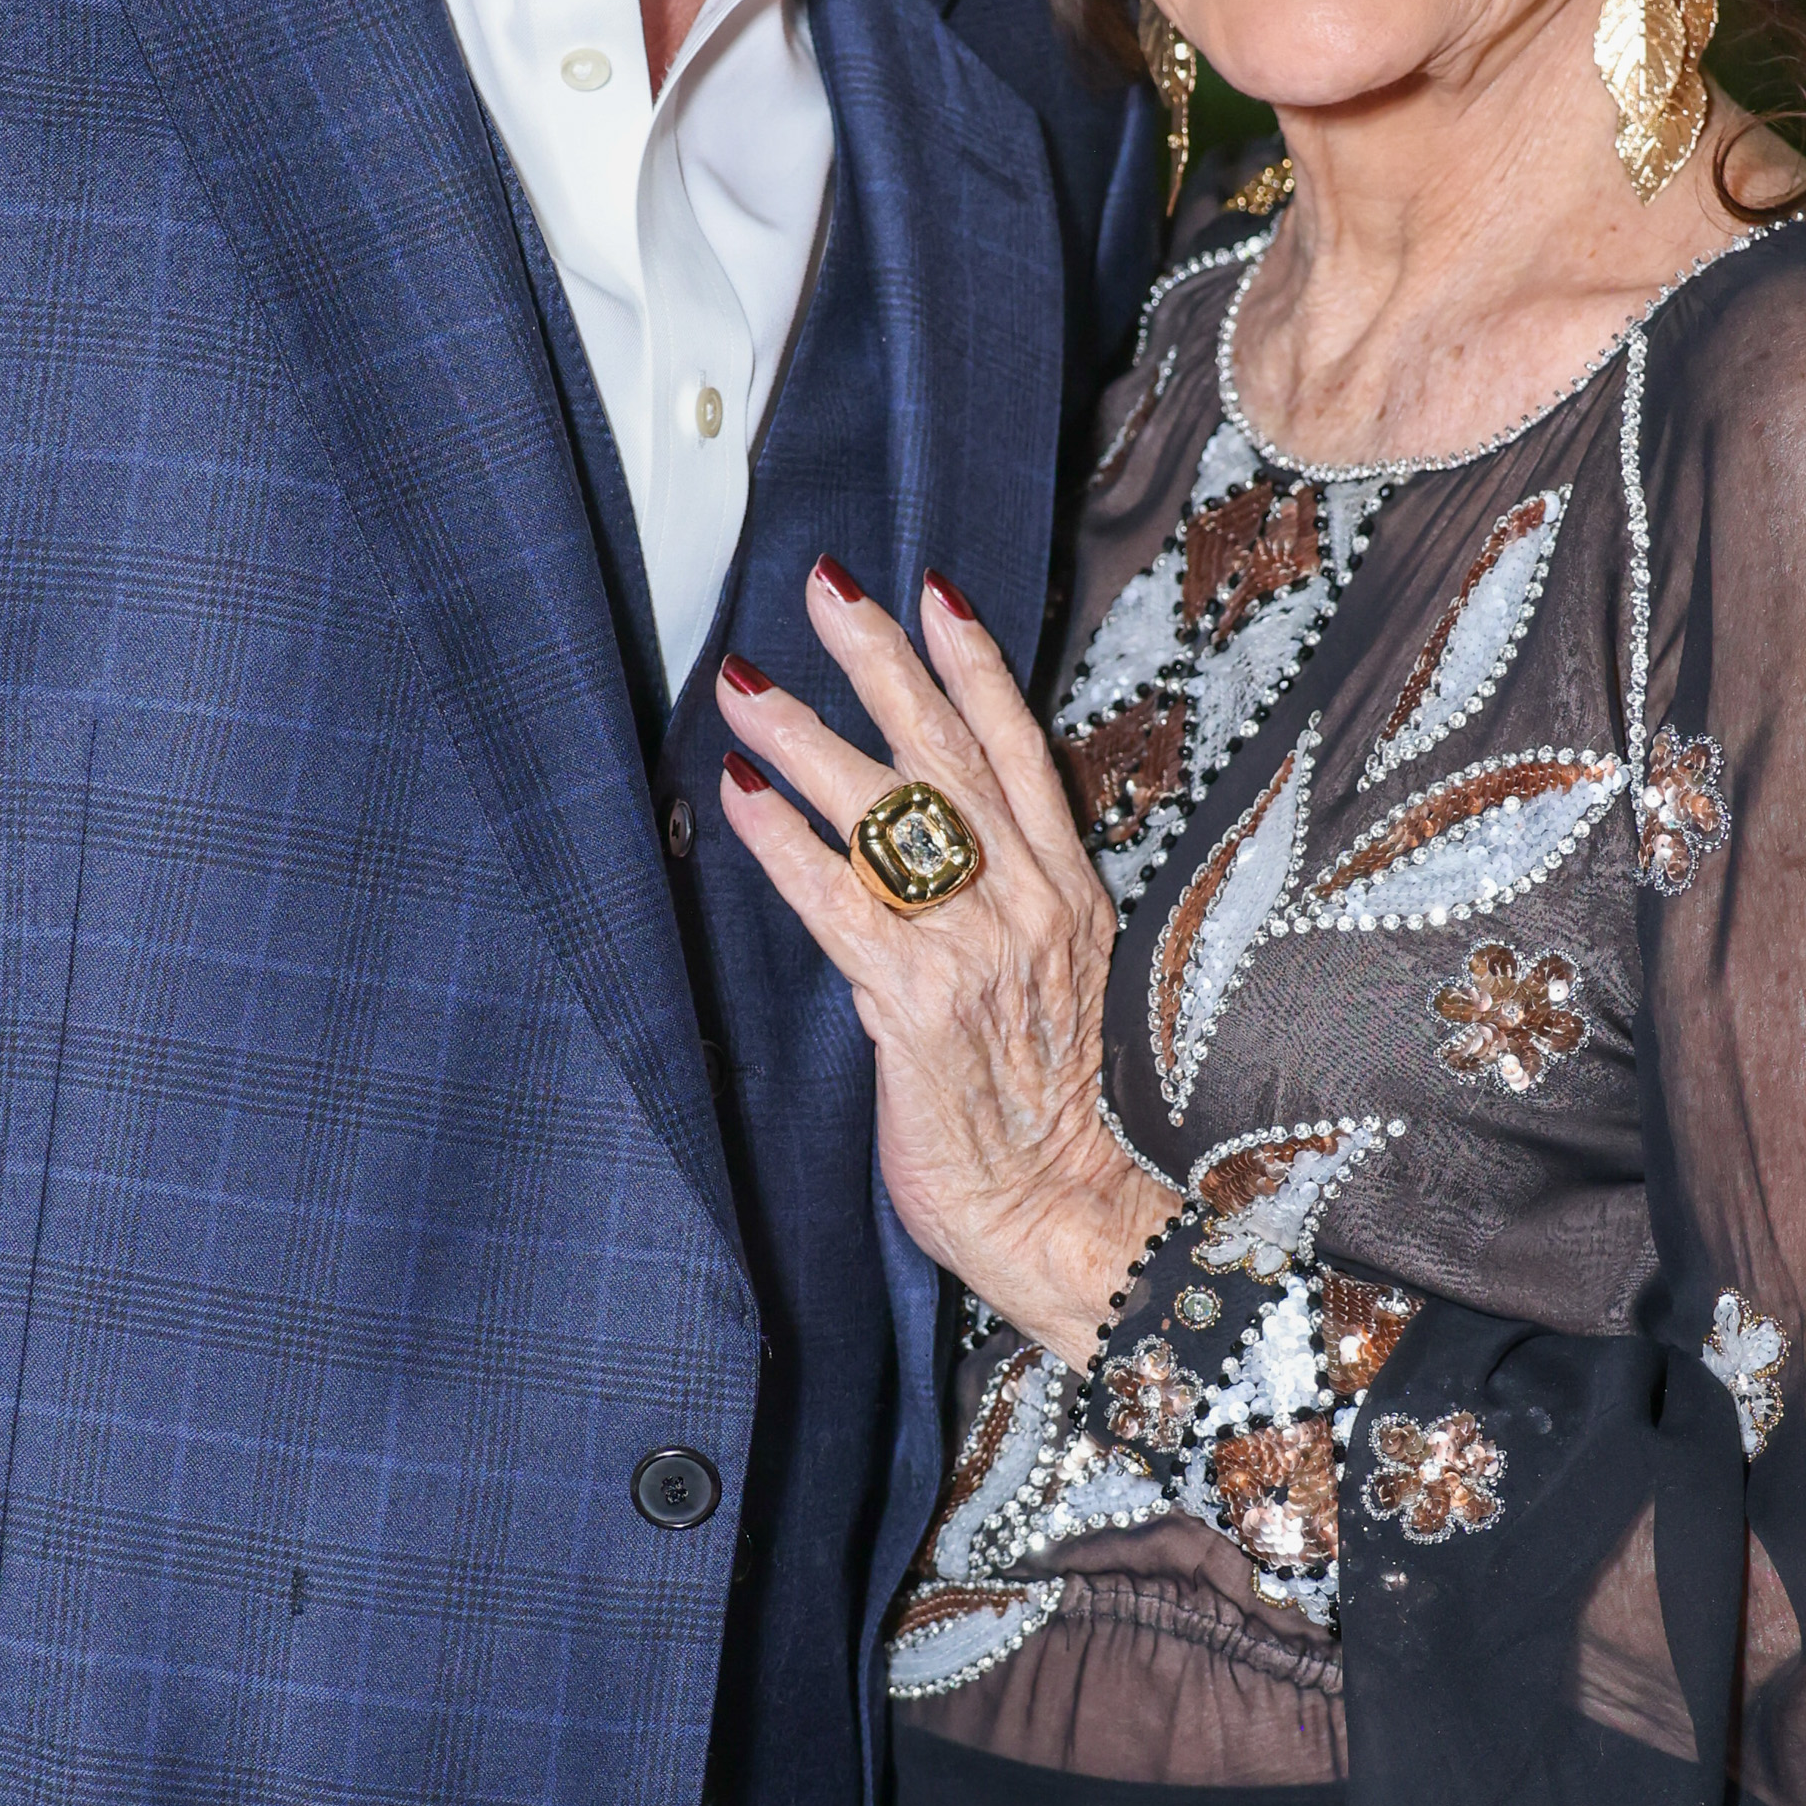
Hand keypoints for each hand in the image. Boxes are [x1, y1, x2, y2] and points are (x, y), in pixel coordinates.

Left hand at [717, 565, 1178, 1364]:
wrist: (1062, 1217)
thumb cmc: (1043, 1111)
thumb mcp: (1051, 980)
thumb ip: (1002, 903)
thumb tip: (927, 841)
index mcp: (1066, 892)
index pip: (1018, 748)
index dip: (973, 663)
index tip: (930, 590)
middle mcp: (1028, 905)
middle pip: (947, 753)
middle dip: (882, 660)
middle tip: (825, 589)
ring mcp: (976, 952)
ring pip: (887, 814)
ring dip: (807, 738)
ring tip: (747, 684)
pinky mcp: (919, 1006)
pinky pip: (839, 904)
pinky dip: (785, 845)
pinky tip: (740, 801)